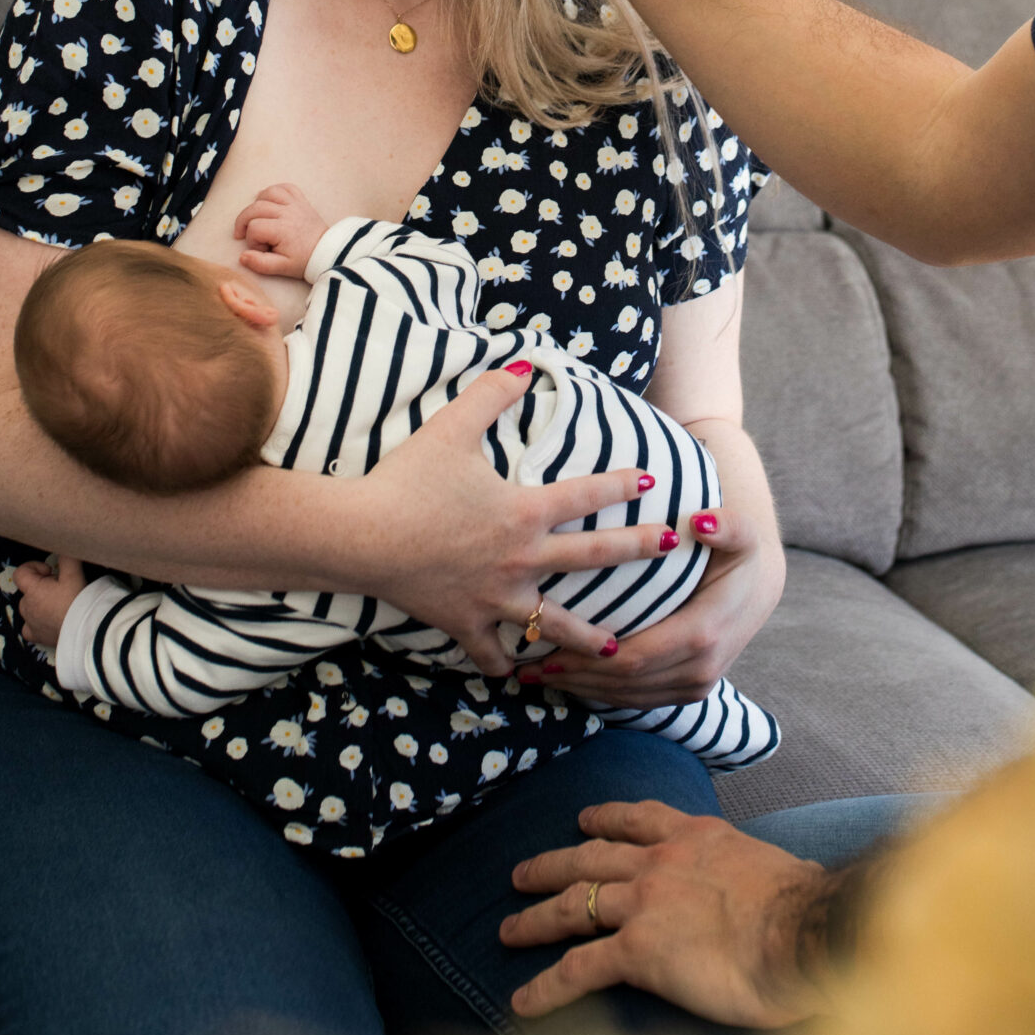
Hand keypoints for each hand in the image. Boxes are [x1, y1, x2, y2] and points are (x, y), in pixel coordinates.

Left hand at [16, 555, 86, 649]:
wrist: (84, 629)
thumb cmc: (76, 601)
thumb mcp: (74, 574)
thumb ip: (67, 557)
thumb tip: (64, 544)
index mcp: (33, 590)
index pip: (20, 573)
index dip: (33, 568)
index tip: (50, 572)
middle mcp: (27, 607)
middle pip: (27, 590)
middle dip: (41, 586)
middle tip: (61, 588)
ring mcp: (30, 623)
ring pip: (29, 608)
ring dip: (40, 603)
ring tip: (60, 604)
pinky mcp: (37, 636)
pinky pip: (29, 627)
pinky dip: (36, 622)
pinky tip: (49, 620)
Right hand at [234, 182, 329, 278]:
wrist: (327, 252)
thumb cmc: (304, 260)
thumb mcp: (282, 268)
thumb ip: (260, 264)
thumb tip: (242, 256)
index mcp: (283, 230)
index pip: (254, 228)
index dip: (251, 240)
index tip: (261, 250)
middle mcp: (288, 213)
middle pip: (255, 208)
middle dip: (244, 221)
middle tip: (242, 234)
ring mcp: (295, 204)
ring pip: (268, 193)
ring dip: (257, 203)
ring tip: (255, 217)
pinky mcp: (301, 200)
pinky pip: (285, 187)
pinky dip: (274, 191)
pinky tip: (269, 202)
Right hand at [346, 364, 691, 677]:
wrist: (362, 536)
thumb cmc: (407, 479)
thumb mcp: (452, 426)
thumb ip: (492, 392)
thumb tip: (525, 361)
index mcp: (524, 512)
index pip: (586, 495)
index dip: (621, 483)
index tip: (650, 480)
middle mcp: (521, 559)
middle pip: (593, 557)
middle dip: (637, 550)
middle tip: (672, 549)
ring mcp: (495, 597)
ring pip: (553, 624)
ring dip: (589, 637)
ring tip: (617, 650)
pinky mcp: (465, 623)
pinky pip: (492, 653)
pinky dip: (505, 665)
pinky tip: (519, 673)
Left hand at [501, 801, 829, 1026]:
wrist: (805, 931)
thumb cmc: (808, 911)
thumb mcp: (783, 872)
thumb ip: (766, 878)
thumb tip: (794, 887)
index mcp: (698, 836)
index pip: (639, 818)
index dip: (606, 819)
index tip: (584, 820)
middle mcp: (661, 861)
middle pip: (590, 857)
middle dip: (551, 864)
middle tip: (521, 874)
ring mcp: (644, 902)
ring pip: (572, 905)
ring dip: (535, 918)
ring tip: (508, 929)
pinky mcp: (636, 950)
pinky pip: (577, 968)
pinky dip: (546, 987)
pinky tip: (524, 1001)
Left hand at [518, 505, 783, 706]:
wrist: (758, 590)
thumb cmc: (738, 555)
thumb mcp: (741, 534)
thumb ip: (727, 525)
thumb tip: (700, 522)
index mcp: (704, 633)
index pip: (635, 655)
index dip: (588, 657)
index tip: (547, 646)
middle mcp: (701, 669)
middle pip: (625, 681)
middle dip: (575, 676)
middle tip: (527, 665)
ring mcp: (696, 686)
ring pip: (628, 696)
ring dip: (581, 689)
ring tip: (537, 675)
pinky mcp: (688, 692)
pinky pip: (639, 699)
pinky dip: (601, 693)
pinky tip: (570, 683)